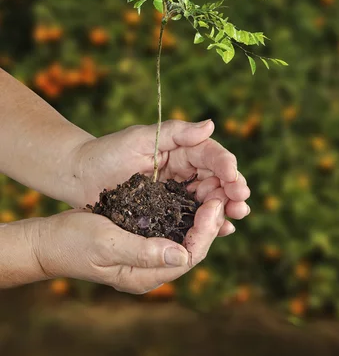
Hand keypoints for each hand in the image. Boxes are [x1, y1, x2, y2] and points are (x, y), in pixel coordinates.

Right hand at [33, 198, 224, 293]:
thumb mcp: (106, 243)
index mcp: (143, 276)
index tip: (214, 205)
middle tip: (220, 196)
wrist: (48, 240)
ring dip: (202, 219)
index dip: (206, 232)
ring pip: (185, 240)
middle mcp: (150, 271)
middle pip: (192, 249)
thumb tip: (183, 256)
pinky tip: (194, 197)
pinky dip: (186, 215)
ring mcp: (147, 258)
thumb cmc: (73, 241)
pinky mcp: (143, 242)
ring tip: (214, 194)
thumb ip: (143, 252)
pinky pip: (173, 231)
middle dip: (210, 224)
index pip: (189, 258)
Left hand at [73, 120, 250, 236]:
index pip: (210, 155)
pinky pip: (194, 218)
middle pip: (217, 179)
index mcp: (181, 150)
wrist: (79, 177)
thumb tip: (211, 125)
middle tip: (241, 201)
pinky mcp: (169, 213)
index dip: (226, 165)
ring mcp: (178, 193)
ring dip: (227, 207)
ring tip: (238, 214)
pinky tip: (224, 230)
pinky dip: (211, 223)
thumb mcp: (139, 138)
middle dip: (233, 189)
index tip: (234, 177)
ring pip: (210, 199)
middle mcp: (184, 170)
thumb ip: (176, 133)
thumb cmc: (107, 152)